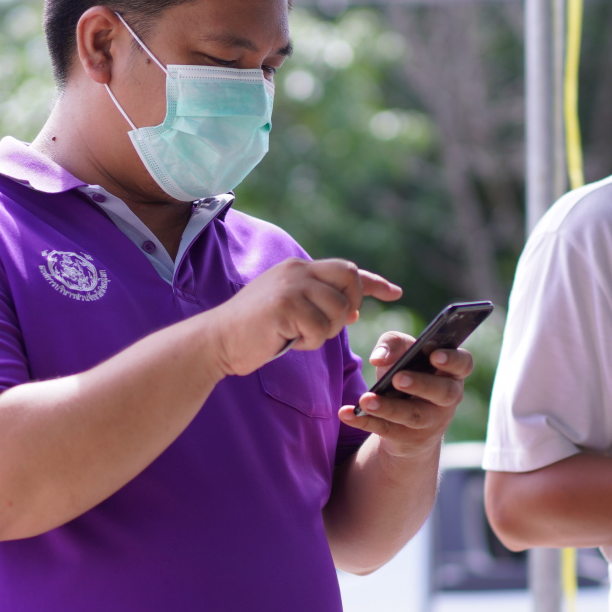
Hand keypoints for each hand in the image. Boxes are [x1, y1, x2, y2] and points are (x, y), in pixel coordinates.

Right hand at [202, 258, 401, 376]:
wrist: (216, 341)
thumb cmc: (253, 331)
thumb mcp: (289, 308)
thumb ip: (316, 302)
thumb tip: (353, 310)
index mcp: (298, 268)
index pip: (346, 269)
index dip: (374, 283)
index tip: (395, 293)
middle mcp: (297, 270)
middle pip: (350, 279)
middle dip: (351, 307)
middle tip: (334, 325)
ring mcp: (291, 286)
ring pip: (337, 310)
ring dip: (325, 332)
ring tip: (298, 336)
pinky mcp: (285, 305)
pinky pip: (320, 329)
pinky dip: (309, 343)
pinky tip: (287, 341)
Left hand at [339, 331, 472, 456]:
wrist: (403, 421)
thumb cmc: (406, 374)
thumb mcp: (401, 355)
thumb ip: (393, 344)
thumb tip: (379, 357)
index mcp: (450, 372)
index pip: (463, 364)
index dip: (452, 360)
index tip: (434, 356)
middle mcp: (448, 398)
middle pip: (443, 392)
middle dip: (421, 384)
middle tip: (398, 378)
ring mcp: (431, 422)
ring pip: (414, 416)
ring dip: (389, 408)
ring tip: (366, 400)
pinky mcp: (410, 439)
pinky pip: (387, 431)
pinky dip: (365, 422)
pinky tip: (347, 413)